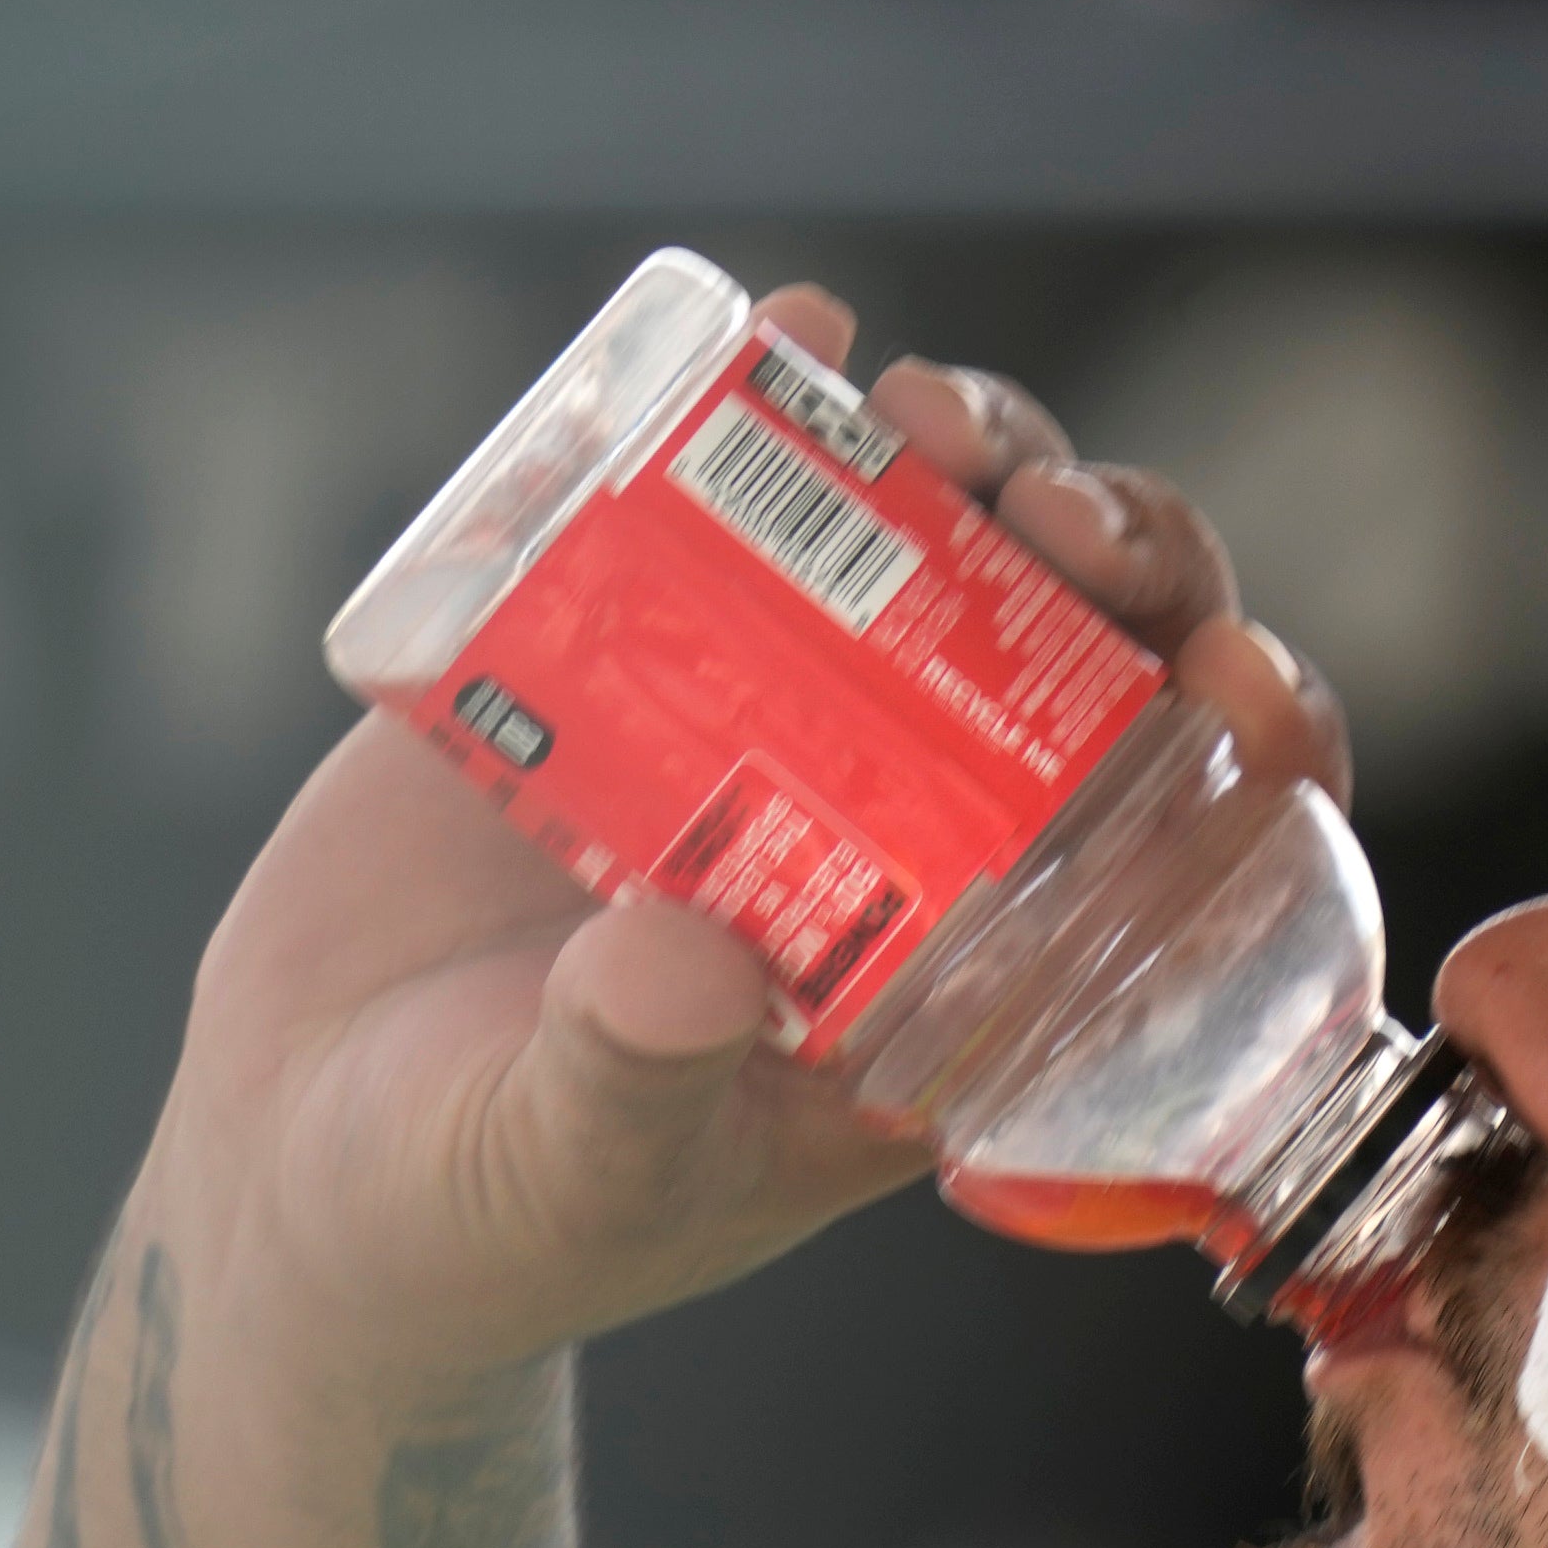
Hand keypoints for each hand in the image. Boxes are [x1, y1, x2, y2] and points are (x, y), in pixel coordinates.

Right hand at [149, 284, 1358, 1394]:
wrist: (293, 1156)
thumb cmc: (475, 1215)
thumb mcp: (565, 1169)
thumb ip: (634, 1082)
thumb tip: (690, 963)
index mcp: (967, 988)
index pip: (1183, 859)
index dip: (1254, 761)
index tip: (1237, 681)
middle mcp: (908, 840)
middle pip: (1093, 663)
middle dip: (1118, 560)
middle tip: (1058, 518)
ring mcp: (779, 724)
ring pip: (944, 552)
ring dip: (978, 462)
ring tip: (928, 422)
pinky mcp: (631, 642)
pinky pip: (739, 494)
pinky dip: (780, 398)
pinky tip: (801, 332)